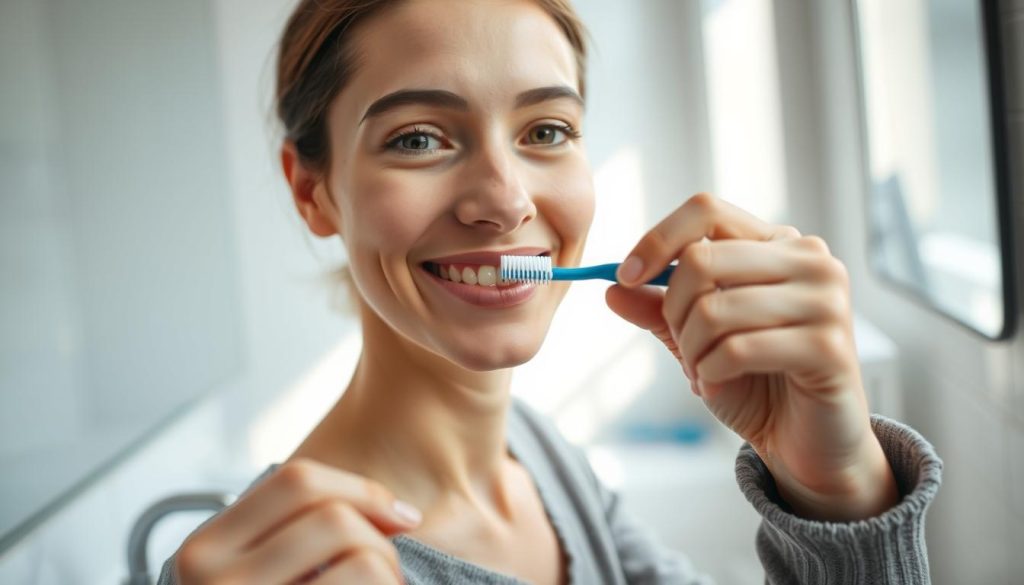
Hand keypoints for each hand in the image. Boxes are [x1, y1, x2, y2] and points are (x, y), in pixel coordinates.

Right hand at [175, 458, 418, 583]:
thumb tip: (381, 508)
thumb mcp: (246, 577)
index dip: (362, 489)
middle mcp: (210, 579)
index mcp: (204, 549)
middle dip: (380, 536)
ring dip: (389, 574)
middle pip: (332, 514)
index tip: (401, 514)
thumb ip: (282, 541)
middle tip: (391, 570)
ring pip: (361, 557)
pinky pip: (366, 584)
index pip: (297, 480)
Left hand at [605, 193, 897, 520]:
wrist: (806, 443)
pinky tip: (716, 386)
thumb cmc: (756, 383)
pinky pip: (737, 349)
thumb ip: (659, 310)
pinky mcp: (830, 346)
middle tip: (682, 348)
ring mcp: (826, 300)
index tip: (625, 278)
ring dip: (691, 351)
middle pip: (701, 259)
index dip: (657, 240)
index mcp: (779, 244)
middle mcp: (810, 260)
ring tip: (701, 373)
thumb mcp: (697, 339)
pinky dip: (710, 373)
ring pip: (714, 309)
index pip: (707, 211)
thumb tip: (612, 289)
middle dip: (673, 313)